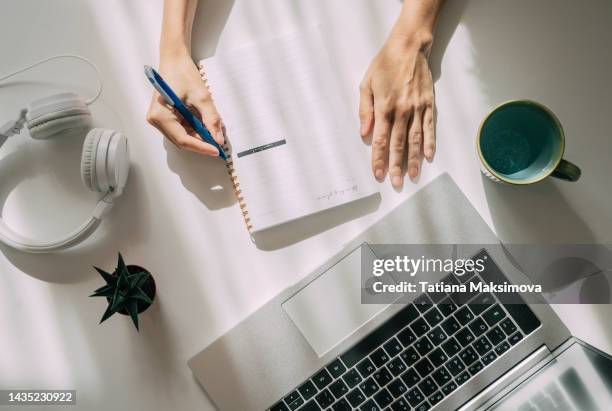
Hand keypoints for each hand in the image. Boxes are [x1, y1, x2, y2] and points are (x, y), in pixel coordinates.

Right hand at [146, 50, 223, 154]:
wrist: (175, 59)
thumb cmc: (182, 73)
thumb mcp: (202, 97)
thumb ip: (211, 119)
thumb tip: (218, 138)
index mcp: (160, 115)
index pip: (183, 140)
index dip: (201, 147)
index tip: (216, 150)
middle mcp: (156, 120)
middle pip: (181, 141)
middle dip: (200, 143)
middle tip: (217, 144)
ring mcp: (159, 118)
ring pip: (182, 136)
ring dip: (198, 137)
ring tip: (213, 132)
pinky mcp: (164, 116)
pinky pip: (180, 129)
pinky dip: (194, 130)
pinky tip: (204, 125)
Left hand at [359, 33, 435, 187]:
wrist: (409, 47)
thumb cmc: (385, 65)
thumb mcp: (366, 85)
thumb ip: (365, 111)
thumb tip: (364, 133)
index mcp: (384, 107)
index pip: (380, 140)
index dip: (378, 159)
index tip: (377, 174)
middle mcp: (402, 111)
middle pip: (398, 144)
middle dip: (396, 166)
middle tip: (396, 182)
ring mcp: (417, 108)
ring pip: (415, 139)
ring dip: (414, 159)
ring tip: (413, 176)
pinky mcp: (429, 104)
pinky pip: (429, 127)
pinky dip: (429, 142)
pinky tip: (428, 156)